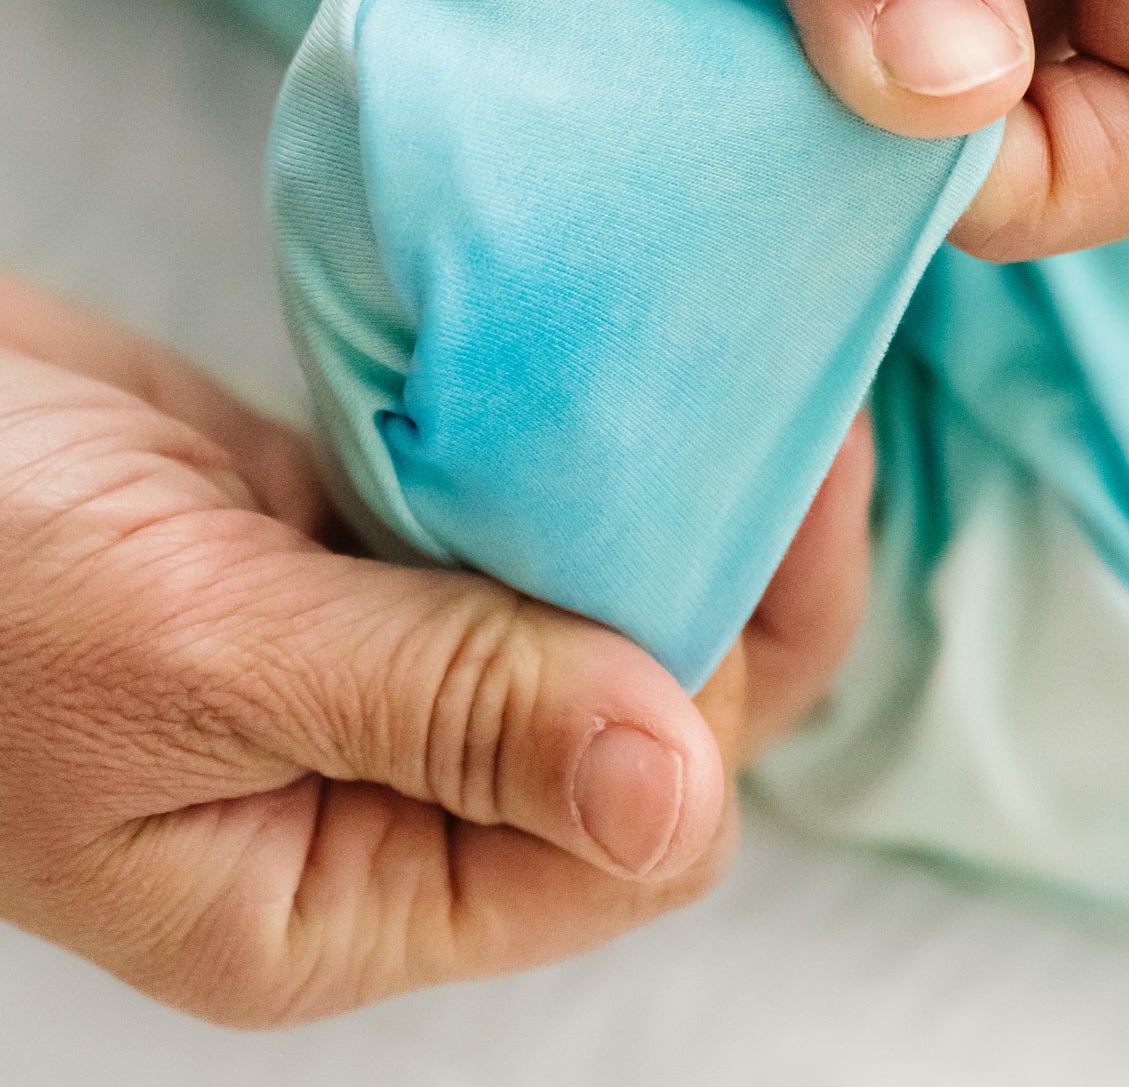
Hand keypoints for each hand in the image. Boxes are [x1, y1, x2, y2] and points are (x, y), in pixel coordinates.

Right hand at [0, 279, 871, 1024]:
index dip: (716, 695)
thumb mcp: (193, 658)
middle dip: (727, 586)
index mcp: (348, 890)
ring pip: (588, 608)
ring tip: (749, 387)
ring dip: (667, 510)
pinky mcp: (363, 545)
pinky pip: (514, 517)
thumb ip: (439, 715)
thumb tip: (671, 791)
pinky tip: (629, 378)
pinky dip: (577, 457)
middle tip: (796, 427)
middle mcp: (388, 791)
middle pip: (634, 716)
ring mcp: (383, 658)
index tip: (771, 522)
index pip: (625, 841)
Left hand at [597, 0, 1128, 256]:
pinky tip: (750, 25)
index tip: (898, 162)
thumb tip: (929, 109)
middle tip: (795, 127)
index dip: (1075, 175)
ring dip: (884, 108)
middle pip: (1107, 98)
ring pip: (1001, 61)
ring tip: (757, 79)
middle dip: (963, 152)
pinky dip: (834, 40)